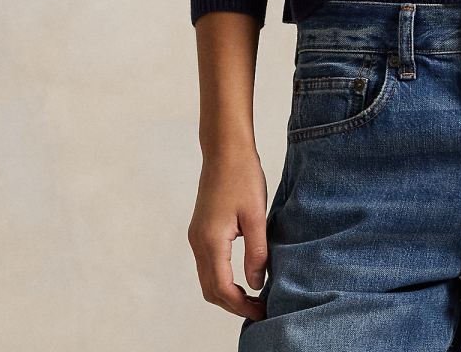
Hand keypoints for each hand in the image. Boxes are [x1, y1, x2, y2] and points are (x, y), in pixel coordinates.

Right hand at [188, 147, 268, 320]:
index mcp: (211, 241)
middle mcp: (198, 242)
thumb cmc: (242, 175)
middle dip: (233, 305)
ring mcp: (196, 236)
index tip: (264, 310)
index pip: (222, 289)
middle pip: (211, 290)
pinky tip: (242, 275)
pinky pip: (208, 264)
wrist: (224, 148)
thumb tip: (257, 284)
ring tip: (254, 296)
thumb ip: (256, 251)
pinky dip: (222, 278)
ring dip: (227, 293)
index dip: (242, 306)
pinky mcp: (200, 230)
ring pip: (207, 279)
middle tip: (261, 308)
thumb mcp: (256, 214)